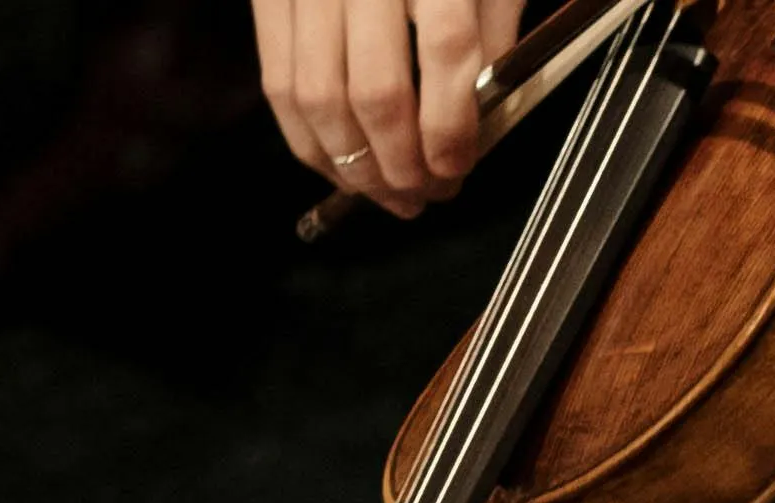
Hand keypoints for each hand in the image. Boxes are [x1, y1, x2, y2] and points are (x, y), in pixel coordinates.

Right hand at [255, 0, 523, 218]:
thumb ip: (498, 35)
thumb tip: (486, 119)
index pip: (449, 53)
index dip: (453, 128)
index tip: (457, 169)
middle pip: (376, 91)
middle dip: (402, 164)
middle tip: (426, 196)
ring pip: (318, 97)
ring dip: (354, 166)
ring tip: (388, 195)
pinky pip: (277, 81)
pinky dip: (307, 139)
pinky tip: (340, 166)